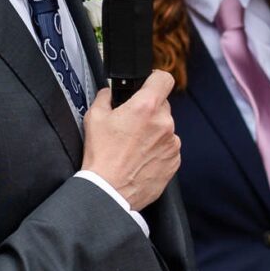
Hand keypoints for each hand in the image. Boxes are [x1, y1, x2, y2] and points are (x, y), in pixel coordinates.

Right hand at [80, 67, 181, 210]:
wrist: (108, 191)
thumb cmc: (101, 157)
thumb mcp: (94, 118)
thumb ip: (105, 97)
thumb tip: (110, 92)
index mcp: (146, 107)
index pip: (164, 79)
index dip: (155, 80)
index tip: (148, 86)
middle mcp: (164, 122)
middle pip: (162, 105)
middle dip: (149, 111)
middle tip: (131, 125)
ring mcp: (172, 142)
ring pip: (166, 128)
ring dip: (154, 133)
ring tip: (134, 147)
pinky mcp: (175, 160)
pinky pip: (169, 148)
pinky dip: (158, 150)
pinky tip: (141, 159)